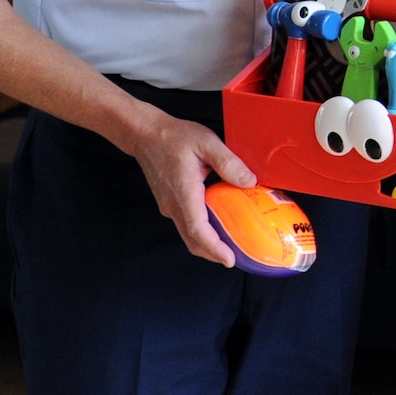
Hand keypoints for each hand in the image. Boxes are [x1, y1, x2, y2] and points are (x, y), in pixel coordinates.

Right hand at [124, 109, 256, 266]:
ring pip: (189, 234)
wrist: (146, 135)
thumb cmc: (175, 137)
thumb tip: (249, 181)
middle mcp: (173, 204)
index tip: (229, 259)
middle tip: (238, 257)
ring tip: (232, 245)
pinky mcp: (170, 203)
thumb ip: (229, 162)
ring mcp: (169, 206)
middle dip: (214, 253)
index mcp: (183, 192)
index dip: (213, 247)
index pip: (197, 229)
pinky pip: (187, 224)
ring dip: (208, 245)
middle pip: (193, 240)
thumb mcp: (207, 142)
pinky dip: (202, 232)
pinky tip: (219, 226)